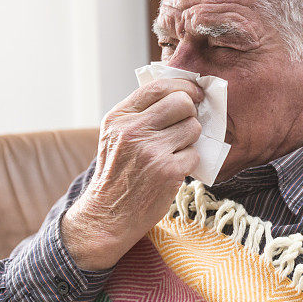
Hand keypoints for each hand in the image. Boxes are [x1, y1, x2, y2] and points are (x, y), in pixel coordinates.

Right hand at [60, 78, 202, 270]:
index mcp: (120, 117)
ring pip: (193, 128)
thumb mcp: (116, 135)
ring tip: (173, 152)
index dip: (184, 86)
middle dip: (190, 113)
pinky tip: (173, 170)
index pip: (159, 86)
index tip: (194, 93)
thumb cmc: (117, 173)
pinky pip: (195, 154)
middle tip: (184, 126)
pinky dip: (188, 162)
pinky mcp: (169, 171)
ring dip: (190, 140)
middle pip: (182, 103)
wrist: (108, 215)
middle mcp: (134, 130)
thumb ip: (141, 113)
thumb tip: (181, 93)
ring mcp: (152, 151)